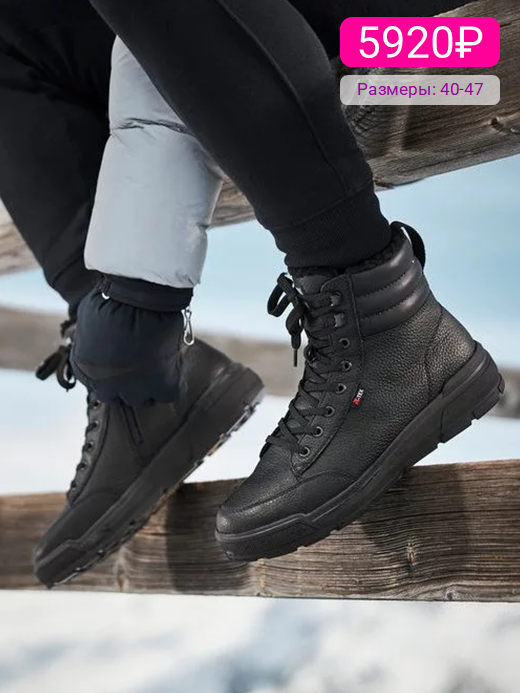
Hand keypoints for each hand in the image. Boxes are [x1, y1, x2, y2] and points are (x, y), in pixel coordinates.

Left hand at [71, 285, 186, 405]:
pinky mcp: (161, 385)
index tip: (122, 363)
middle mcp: (106, 385)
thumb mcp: (90, 320)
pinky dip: (173, 383)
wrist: (138, 295)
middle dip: (129, 383)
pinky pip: (169, 394)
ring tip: (159, 364)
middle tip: (142, 363)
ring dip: (150, 384)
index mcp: (85, 369)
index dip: (112, 374)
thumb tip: (102, 340)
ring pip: (144, 399)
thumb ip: (93, 339)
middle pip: (119, 396)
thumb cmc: (113, 298)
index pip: (98, 384)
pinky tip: (174, 367)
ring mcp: (134, 389)